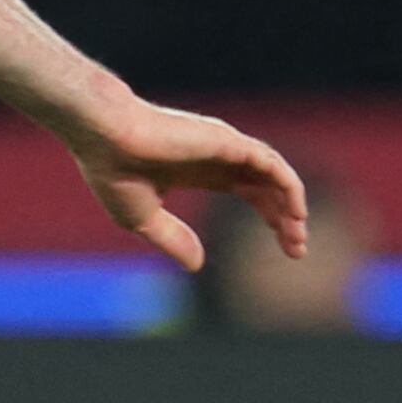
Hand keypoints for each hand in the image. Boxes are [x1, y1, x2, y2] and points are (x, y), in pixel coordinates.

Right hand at [67, 97, 306, 275]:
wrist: (103, 137)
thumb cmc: (113, 171)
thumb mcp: (143, 218)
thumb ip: (173, 239)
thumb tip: (198, 265)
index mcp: (200, 170)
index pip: (250, 191)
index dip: (271, 217)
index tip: (285, 247)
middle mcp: (218, 157)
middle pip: (267, 187)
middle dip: (285, 218)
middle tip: (297, 250)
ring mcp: (225, 147)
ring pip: (274, 175)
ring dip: (290, 205)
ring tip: (298, 236)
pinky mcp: (227, 143)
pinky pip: (271, 164)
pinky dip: (288, 186)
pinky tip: (295, 212)